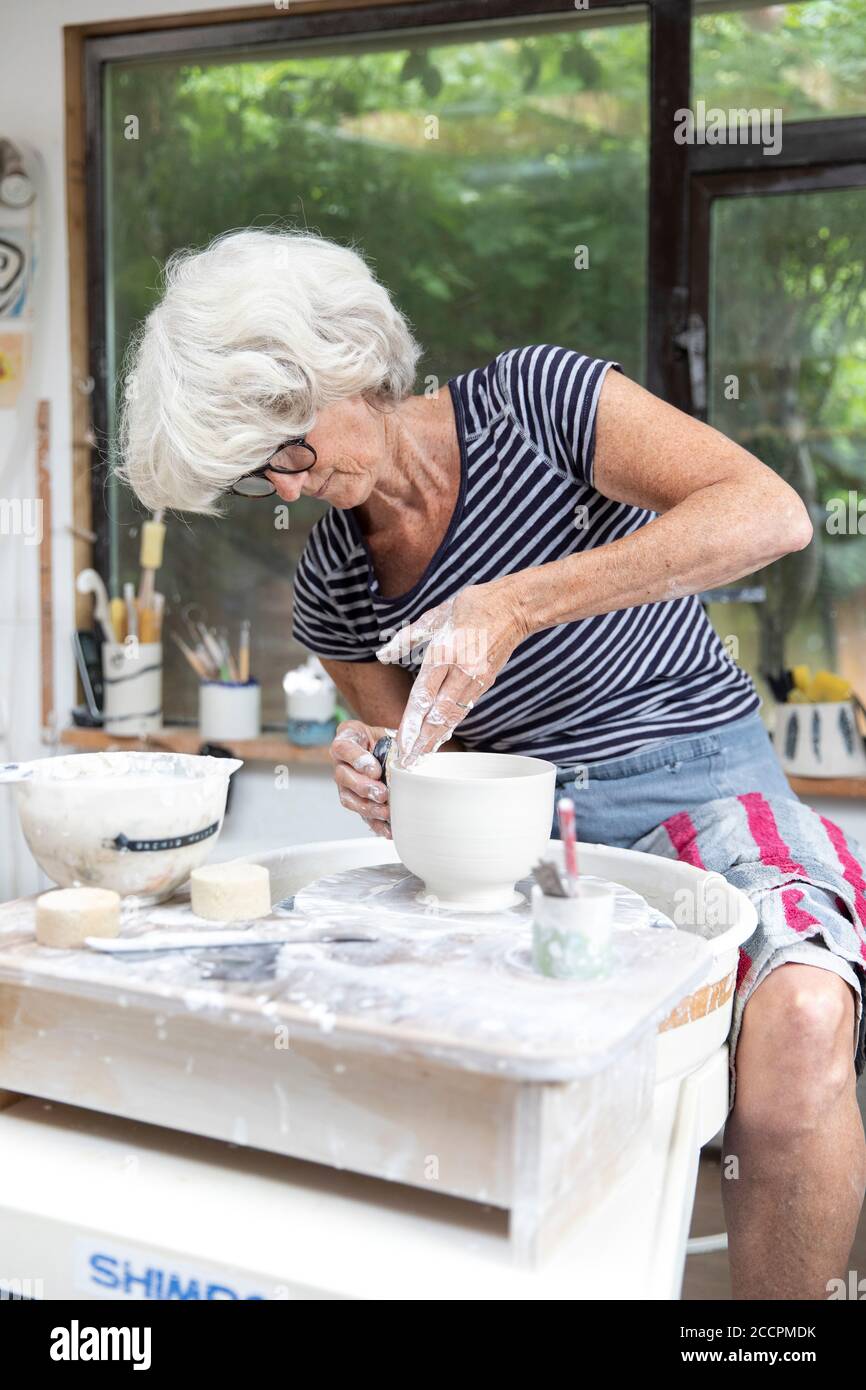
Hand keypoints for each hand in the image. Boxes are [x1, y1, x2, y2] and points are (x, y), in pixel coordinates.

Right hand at [329, 720, 392, 838]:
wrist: (386, 748)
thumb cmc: (385, 738)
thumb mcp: (391, 732)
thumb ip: (397, 741)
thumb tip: (412, 756)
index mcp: (348, 737)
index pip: (344, 747)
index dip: (357, 760)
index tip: (375, 770)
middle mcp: (341, 761)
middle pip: (342, 776)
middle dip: (363, 788)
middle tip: (382, 794)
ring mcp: (345, 783)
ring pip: (348, 798)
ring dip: (367, 807)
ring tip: (385, 812)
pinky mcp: (355, 800)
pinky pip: (360, 814)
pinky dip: (375, 823)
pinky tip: (387, 829)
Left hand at [375, 582, 526, 766]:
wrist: (513, 607)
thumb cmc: (471, 606)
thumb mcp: (434, 616)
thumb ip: (406, 638)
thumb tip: (382, 654)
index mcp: (444, 652)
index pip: (423, 696)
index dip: (411, 722)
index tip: (401, 742)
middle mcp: (461, 671)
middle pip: (438, 714)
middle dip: (422, 740)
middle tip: (408, 761)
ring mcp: (476, 679)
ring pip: (453, 716)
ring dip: (436, 738)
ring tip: (421, 756)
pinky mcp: (485, 682)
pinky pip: (464, 709)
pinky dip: (450, 725)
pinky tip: (440, 737)